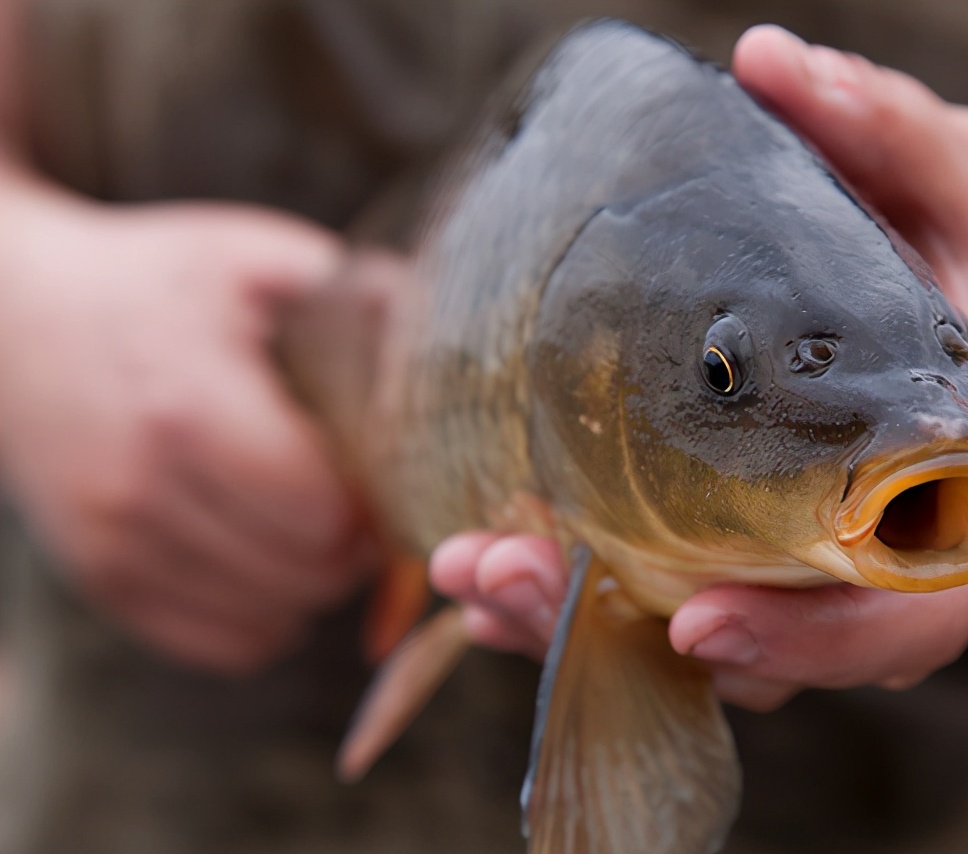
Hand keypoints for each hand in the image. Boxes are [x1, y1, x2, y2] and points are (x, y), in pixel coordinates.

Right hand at [0, 178, 370, 673]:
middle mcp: (139, 488)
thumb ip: (363, 301)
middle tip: (354, 498)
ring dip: (314, 582)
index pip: (321, 515)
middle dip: (353, 544)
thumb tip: (456, 353)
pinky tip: (266, 552)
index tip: (377, 469)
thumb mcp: (260, 260)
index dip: (372, 501)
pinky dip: (267, 614)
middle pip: (307, 575)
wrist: (17, 320)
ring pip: (273, 619)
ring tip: (307, 518)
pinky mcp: (101, 580)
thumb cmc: (159, 284)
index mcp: (188, 405)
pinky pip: (224, 644)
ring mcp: (111, 543)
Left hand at [429, 27, 967, 707]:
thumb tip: (770, 60)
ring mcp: (847, 552)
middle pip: (787, 650)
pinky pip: (706, 587)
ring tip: (472, 569)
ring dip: (593, 627)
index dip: (811, 637)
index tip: (694, 619)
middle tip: (502, 580)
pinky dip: (607, 589)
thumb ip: (892, 129)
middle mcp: (908, 547)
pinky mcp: (795, 530)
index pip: (912, 609)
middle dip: (634, 637)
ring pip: (730, 637)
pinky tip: (511, 543)